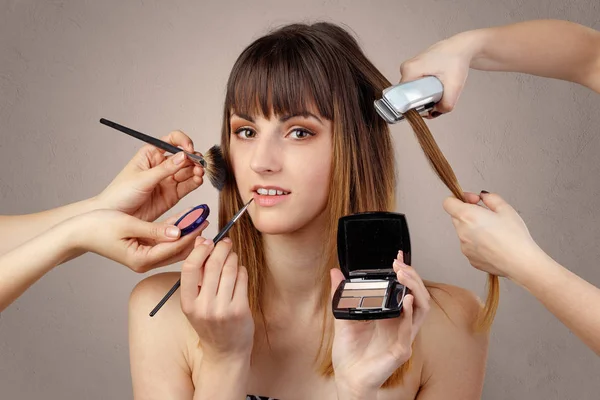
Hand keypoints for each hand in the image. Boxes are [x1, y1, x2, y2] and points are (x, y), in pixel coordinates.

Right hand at [73, 208, 206, 271]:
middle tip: (208, 221)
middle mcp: (144, 263)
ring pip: (173, 247)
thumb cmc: (97, 227)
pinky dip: (175, 232)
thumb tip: (178, 232)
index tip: (204, 222)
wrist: (77, 232)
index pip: (174, 248)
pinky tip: (187, 221)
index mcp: (141, 260)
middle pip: (177, 251)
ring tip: (201, 219)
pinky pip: (164, 242)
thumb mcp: (127, 225)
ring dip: (187, 234)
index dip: (191, 234)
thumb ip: (154, 230)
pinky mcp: (143, 251)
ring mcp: (144, 258)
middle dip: (194, 237)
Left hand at [95, 130, 203, 221]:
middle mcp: (162, 166)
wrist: (117, 217)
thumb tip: (183, 156)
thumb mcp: (142, 179)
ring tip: (199, 173)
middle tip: (199, 164)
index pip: (172, 141)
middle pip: (184, 157)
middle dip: (194, 158)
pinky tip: (198, 180)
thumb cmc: (120, 194)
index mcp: (151, 155)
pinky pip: (188, 185)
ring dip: (196, 170)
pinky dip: (195, 182)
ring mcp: (168, 180)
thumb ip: (165, 169)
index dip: (183, 142)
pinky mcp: (173, 194)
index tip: (189, 149)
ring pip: (188, 171)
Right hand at [180, 237, 253, 361]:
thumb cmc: (210, 322)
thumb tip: (200, 241)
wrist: (225, 352)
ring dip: (233, 257)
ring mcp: (222, 309)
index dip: (200, 251)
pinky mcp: (240, 310)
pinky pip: (242, 279)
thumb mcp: (196, 301)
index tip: (207, 242)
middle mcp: (203, 307)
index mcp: (187, 304)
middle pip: (212, 265)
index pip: (189, 268)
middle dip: (221, 248)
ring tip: (232, 256)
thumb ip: (197, 272)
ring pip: (230, 270)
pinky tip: (239, 271)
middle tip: (225, 242)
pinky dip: (241, 270)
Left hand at [331, 251, 430, 394]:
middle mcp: (401, 325)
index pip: (406, 291)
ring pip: (422, 310)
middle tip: (399, 264)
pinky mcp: (400, 351)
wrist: (347, 378)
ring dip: (415, 290)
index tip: (398, 257)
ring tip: (404, 276)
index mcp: (391, 316)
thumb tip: (335, 273)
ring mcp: (403, 338)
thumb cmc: (350, 353)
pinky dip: (409, 315)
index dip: (407, 274)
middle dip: (413, 277)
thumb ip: (341, 295)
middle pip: (419, 297)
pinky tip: (405, 302)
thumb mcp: (343, 317)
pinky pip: (409, 332)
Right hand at [399, 32, 476, 115]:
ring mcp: (409, 67)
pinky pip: (414, 85)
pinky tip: (435, 85)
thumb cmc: (457, 60)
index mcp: (410, 70)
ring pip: (411, 91)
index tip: (428, 106)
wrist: (462, 47)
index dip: (415, 106)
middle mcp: (406, 68)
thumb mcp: (454, 86)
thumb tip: (434, 113)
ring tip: (438, 89)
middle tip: (437, 96)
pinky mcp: (414, 68)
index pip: (403, 97)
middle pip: (407, 95)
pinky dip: (425, 89)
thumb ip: (446, 105)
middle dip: (422, 101)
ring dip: (424, 96)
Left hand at [443, 191, 541, 277]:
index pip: (448, 202)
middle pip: (456, 217)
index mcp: (467, 216)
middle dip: (469, 213)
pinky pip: (469, 245)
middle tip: (487, 216)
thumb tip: (483, 196)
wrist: (520, 262)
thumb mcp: (505, 209)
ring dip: (473, 229)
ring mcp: (464, 247)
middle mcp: (462, 232)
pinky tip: (494, 244)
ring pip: (463, 232)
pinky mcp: (470, 258)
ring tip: (494, 232)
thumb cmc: (514, 237)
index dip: (459, 198)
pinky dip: (478, 243)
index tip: (474, 200)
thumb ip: (490, 198)